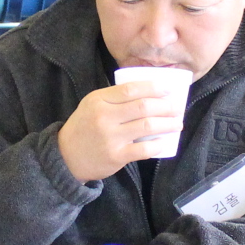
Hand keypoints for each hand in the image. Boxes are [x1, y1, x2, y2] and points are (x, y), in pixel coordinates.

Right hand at [55, 81, 180, 183]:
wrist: (66, 156)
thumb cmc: (85, 127)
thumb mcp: (92, 105)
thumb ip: (114, 98)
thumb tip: (149, 92)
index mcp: (99, 100)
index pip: (131, 89)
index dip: (154, 88)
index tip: (168, 90)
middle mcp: (104, 117)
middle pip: (143, 106)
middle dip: (166, 106)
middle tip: (178, 107)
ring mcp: (110, 137)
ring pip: (147, 126)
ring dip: (167, 124)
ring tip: (177, 123)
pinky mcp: (116, 156)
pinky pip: (143, 149)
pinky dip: (158, 145)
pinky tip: (164, 142)